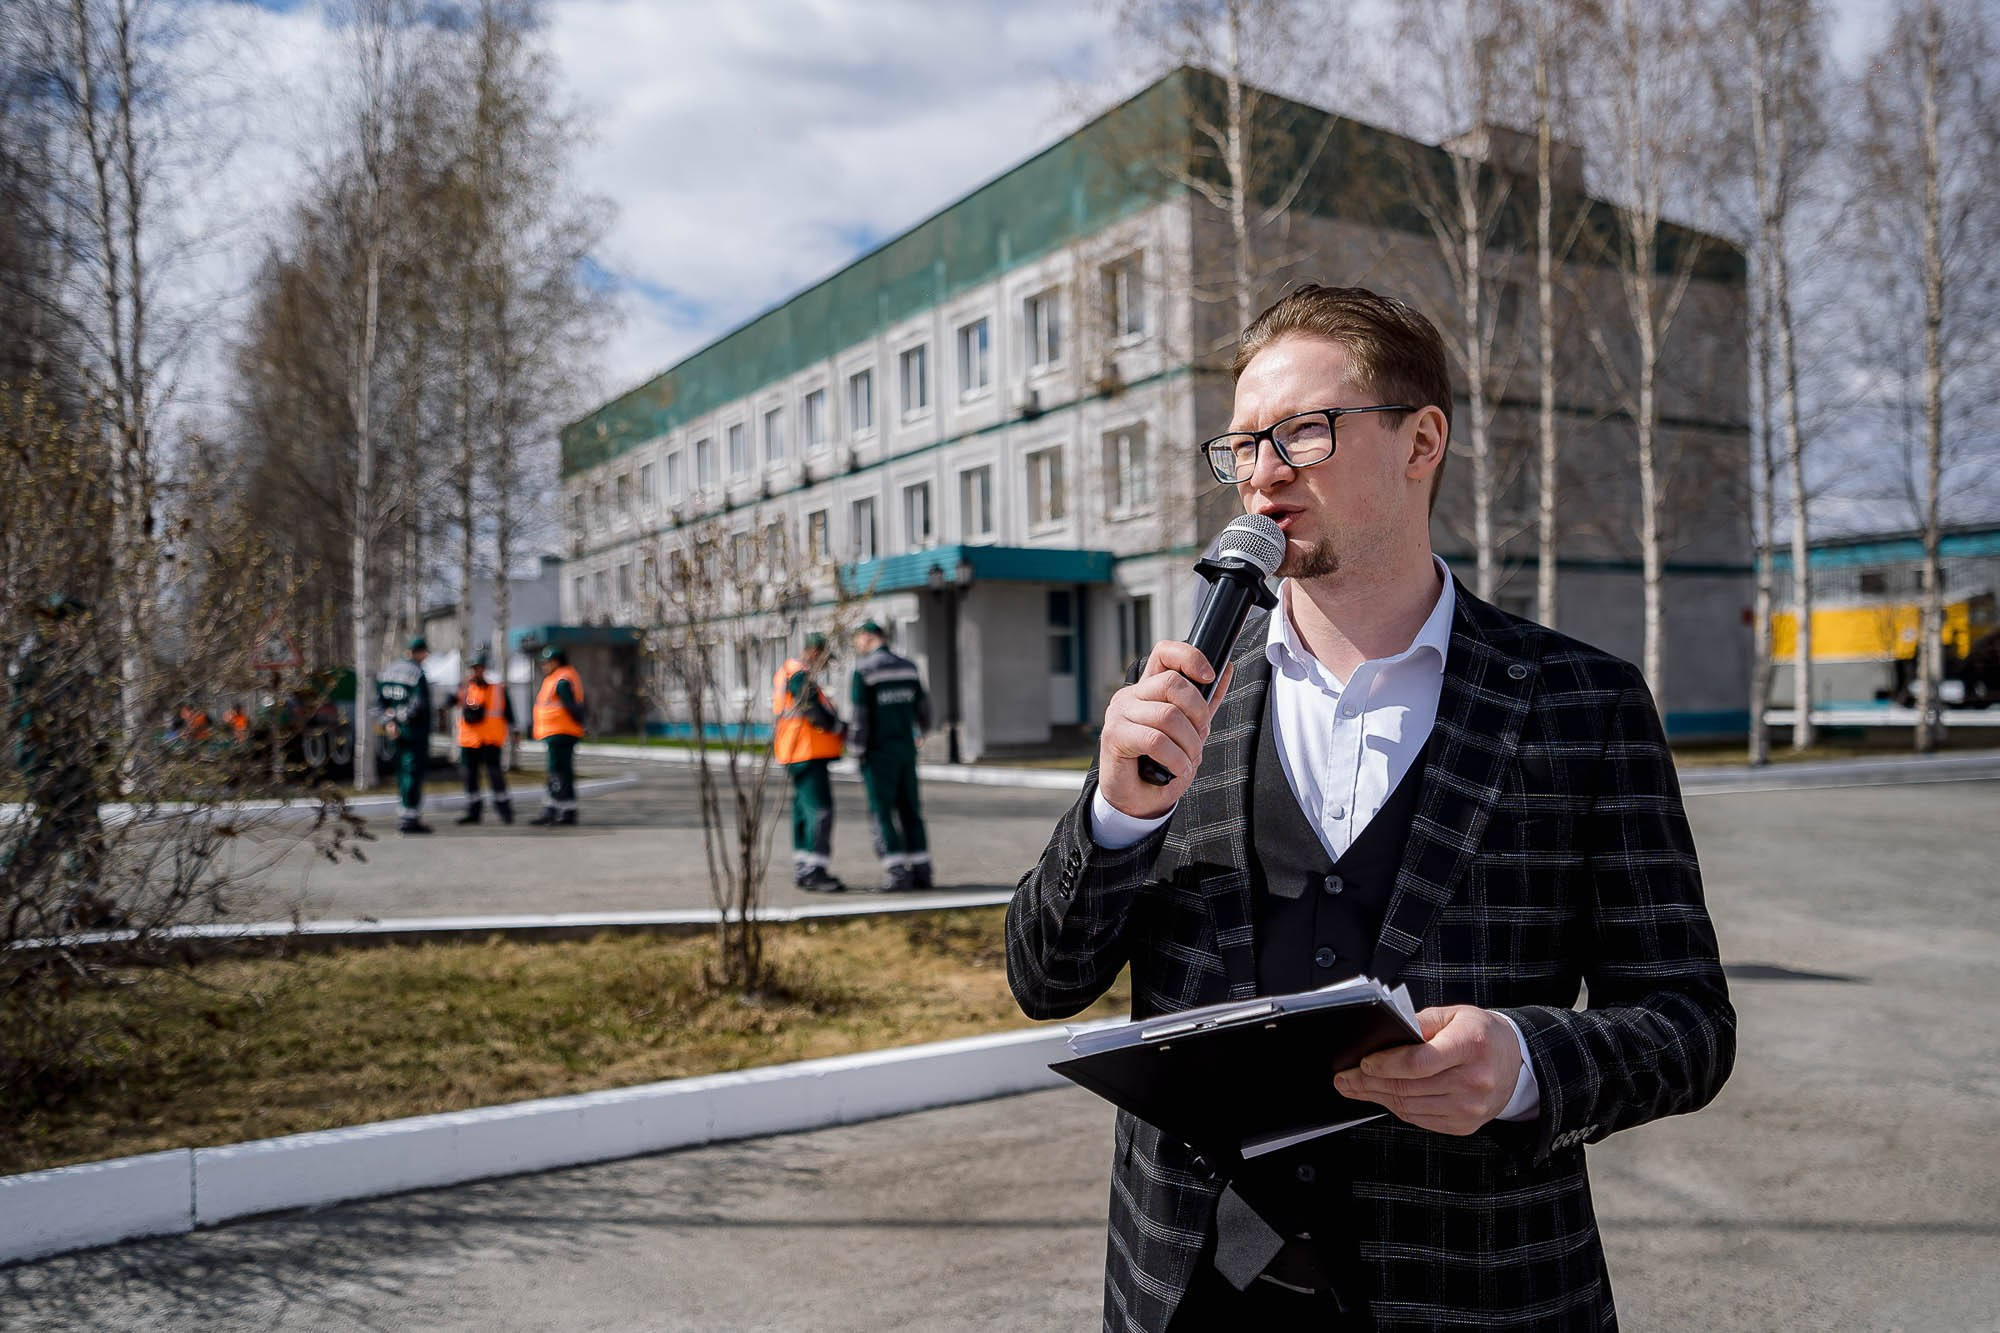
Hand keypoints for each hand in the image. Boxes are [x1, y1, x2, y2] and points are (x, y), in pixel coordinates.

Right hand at [1095, 640, 1234, 820]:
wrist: (1136, 800)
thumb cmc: (1160, 765)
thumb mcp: (1190, 730)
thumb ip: (1205, 702)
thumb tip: (1225, 669)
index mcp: (1148, 689)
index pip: (1165, 653)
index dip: (1189, 657)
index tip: (1209, 675)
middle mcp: (1130, 696)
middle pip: (1171, 683)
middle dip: (1198, 712)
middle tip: (1200, 735)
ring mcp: (1119, 713)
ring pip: (1167, 715)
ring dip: (1189, 743)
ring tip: (1189, 759)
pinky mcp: (1114, 735)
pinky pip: (1155, 740)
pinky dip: (1175, 758)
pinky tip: (1178, 768)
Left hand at [1332, 1006, 1521, 1135]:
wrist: (1516, 1062)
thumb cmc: (1481, 1034)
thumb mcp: (1454, 1015)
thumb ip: (1419, 1023)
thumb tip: (1385, 1036)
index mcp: (1471, 1046)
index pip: (1419, 1062)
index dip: (1386, 1064)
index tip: (1363, 1063)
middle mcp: (1474, 1080)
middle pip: (1409, 1087)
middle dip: (1369, 1084)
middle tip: (1345, 1079)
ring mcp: (1470, 1108)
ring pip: (1410, 1106)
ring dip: (1378, 1098)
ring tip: (1356, 1088)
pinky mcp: (1464, 1125)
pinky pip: (1420, 1119)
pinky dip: (1397, 1108)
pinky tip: (1383, 1097)